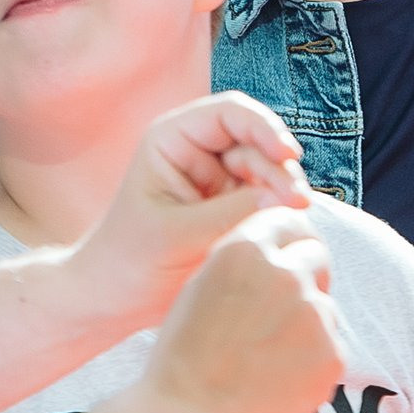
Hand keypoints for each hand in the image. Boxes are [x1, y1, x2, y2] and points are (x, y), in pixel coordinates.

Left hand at [70, 93, 310, 332]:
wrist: (115, 299)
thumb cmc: (130, 260)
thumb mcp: (177, 235)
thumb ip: (230, 214)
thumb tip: (284, 198)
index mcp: (172, 139)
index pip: (229, 113)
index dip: (264, 127)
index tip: (288, 155)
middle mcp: (198, 151)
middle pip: (255, 140)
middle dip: (278, 166)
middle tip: (298, 201)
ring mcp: (217, 178)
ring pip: (266, 169)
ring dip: (283, 187)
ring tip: (295, 213)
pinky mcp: (231, 207)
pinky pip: (265, 197)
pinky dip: (279, 207)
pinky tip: (288, 222)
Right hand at [139, 209, 345, 412]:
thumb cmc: (184, 355)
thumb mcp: (203, 284)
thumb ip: (248, 261)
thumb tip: (286, 251)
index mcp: (247, 248)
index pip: (291, 219)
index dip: (292, 239)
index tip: (293, 256)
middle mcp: (286, 273)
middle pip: (317, 255)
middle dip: (307, 274)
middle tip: (285, 311)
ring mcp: (313, 314)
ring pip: (326, 306)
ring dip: (308, 323)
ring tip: (268, 358)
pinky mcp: (331, 355)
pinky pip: (333, 347)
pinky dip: (314, 361)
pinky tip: (279, 380)